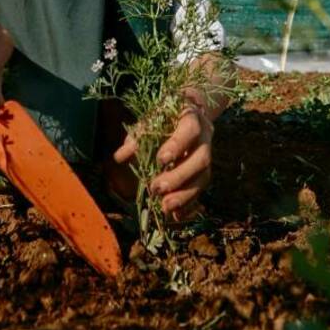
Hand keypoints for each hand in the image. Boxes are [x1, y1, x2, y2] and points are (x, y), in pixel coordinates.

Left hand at [113, 103, 213, 220]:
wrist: (188, 113)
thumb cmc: (165, 117)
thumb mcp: (151, 120)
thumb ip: (137, 137)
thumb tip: (120, 156)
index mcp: (192, 120)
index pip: (189, 131)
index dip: (177, 146)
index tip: (160, 160)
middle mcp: (206, 139)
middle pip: (201, 160)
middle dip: (179, 177)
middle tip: (156, 189)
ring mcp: (209, 157)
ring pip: (203, 179)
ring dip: (184, 196)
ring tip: (164, 207)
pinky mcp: (205, 172)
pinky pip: (202, 191)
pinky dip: (189, 205)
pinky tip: (175, 215)